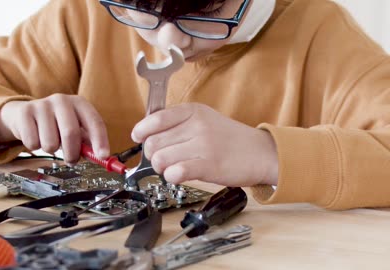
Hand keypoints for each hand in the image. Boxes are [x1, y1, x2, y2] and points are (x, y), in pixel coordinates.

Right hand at [0, 94, 109, 162]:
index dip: (100, 140)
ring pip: (50, 143)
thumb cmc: (55, 124)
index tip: (103, 156)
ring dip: (52, 150)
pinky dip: (35, 147)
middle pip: (71, 133)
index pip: (94, 121)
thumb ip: (88, 143)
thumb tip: (99, 158)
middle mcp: (62, 100)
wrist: (23, 114)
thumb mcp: (75, 128)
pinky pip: (32, 143)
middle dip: (72, 153)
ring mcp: (42, 104)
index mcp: (79, 103)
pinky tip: (36, 137)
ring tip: (50, 142)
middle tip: (71, 160)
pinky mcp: (25, 112)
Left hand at [131, 103, 277, 186]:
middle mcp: (197, 125)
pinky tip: (180, 175)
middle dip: (152, 155)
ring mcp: (203, 145)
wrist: (261, 153)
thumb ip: (179, 122)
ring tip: (175, 167)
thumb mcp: (205, 119)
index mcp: (193, 111)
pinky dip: (172, 176)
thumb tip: (147, 133)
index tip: (138, 137)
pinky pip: (175, 172)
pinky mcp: (209, 165)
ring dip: (162, 168)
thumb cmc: (230, 139)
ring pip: (160, 159)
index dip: (141, 131)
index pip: (155, 119)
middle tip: (163, 159)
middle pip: (153, 143)